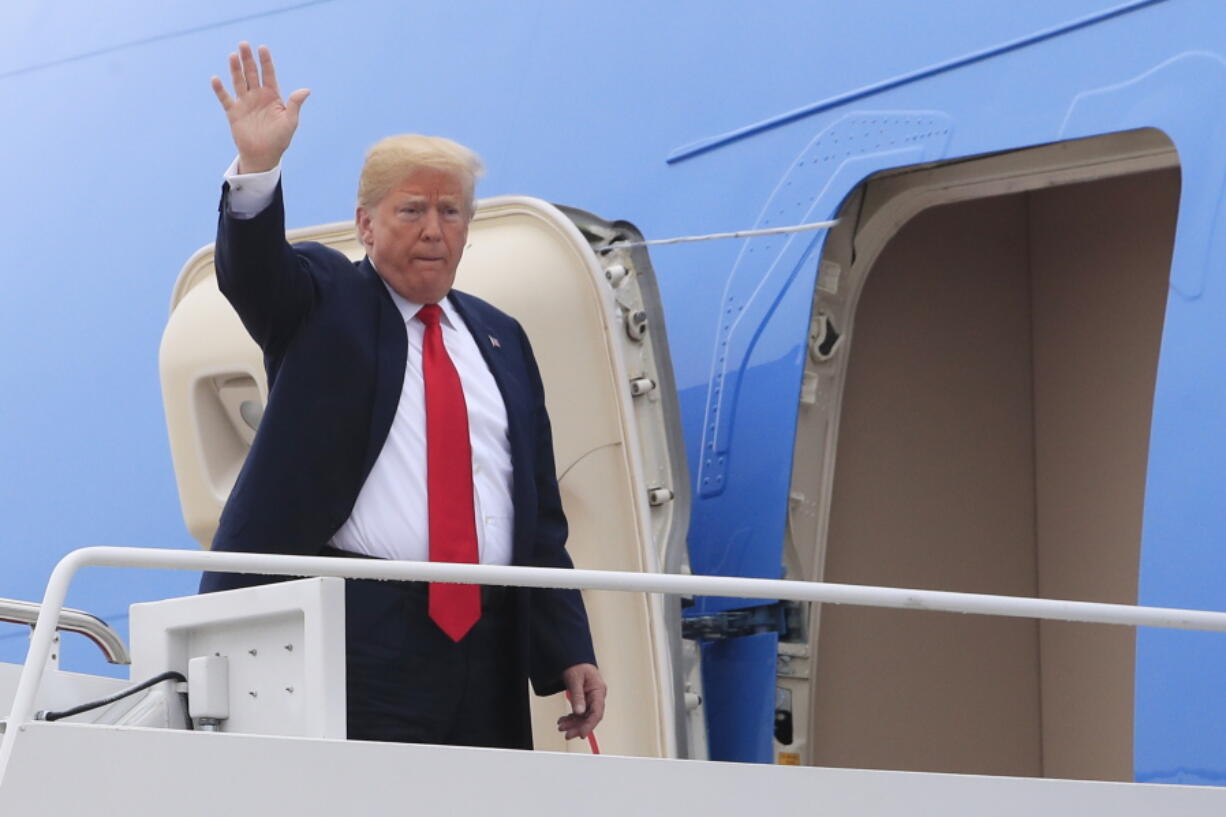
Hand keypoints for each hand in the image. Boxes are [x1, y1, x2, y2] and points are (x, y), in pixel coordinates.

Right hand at [211, 42, 309, 173]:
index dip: (265, 61)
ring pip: (238, 82)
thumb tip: (306, 90)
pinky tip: (216, 79)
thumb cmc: (280, 139)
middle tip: (244, 44)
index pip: (268, 74)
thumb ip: (295, 104)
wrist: (264, 155)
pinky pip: (225, 98)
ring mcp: (244, 103)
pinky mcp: (233, 112)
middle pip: (252, 73)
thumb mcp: (290, 121)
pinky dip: (220, 89)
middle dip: (248, 59)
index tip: (262, 48)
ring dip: (235, 69)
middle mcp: (257, 96)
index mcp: (272, 96)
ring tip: (233, 55)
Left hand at [557, 663, 605, 739]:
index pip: (597, 712)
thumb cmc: (577, 666)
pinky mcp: (584, 700)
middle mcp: (596, 697)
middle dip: (579, 727)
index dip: (590, 724)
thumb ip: (578, 696)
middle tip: (567, 734)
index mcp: (598, 691)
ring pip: (584, 717)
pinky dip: (571, 718)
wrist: (573, 659)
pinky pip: (579, 713)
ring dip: (573, 723)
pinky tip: (563, 721)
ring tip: (561, 726)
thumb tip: (579, 712)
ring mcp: (590, 699)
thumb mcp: (575, 680)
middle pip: (590, 717)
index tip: (582, 733)